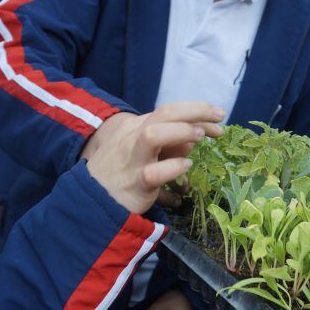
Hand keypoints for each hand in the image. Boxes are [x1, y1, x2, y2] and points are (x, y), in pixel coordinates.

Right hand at [86, 102, 223, 213]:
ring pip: (153, 136)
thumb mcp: (142, 151)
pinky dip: (173, 168)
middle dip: (196, 111)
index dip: (197, 110)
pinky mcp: (134, 183)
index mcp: (137, 127)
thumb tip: (194, 136)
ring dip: (181, 132)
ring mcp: (133, 160)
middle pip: (165, 113)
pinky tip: (186, 167)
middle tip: (220, 117)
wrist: (90, 199)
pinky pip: (153, 173)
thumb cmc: (120, 173)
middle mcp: (134, 138)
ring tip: (201, 137)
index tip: (219, 118)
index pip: (170, 111)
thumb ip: (167, 143)